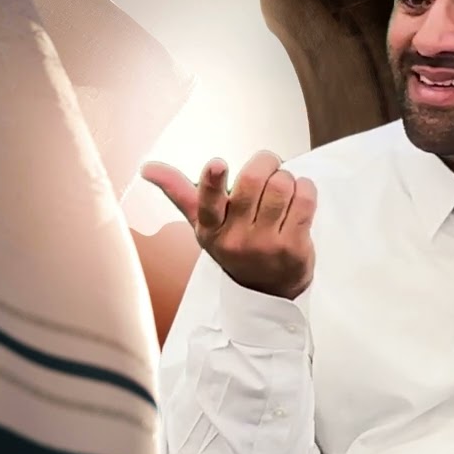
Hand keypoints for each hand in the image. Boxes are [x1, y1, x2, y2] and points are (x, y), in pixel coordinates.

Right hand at [141, 151, 316, 299]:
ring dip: (287, 177)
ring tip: (283, 187)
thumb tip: (147, 168)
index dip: (212, 182)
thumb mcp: (203, 224)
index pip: (206, 204)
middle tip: (268, 166)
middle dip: (265, 162)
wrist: (267, 291)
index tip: (217, 165)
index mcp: (210, 229)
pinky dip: (305, 188)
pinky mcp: (294, 247)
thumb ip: (179, 191)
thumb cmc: (234, 246)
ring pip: (282, 186)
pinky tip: (299, 196)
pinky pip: (304, 199)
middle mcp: (236, 239)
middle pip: (254, 180)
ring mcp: (266, 245)